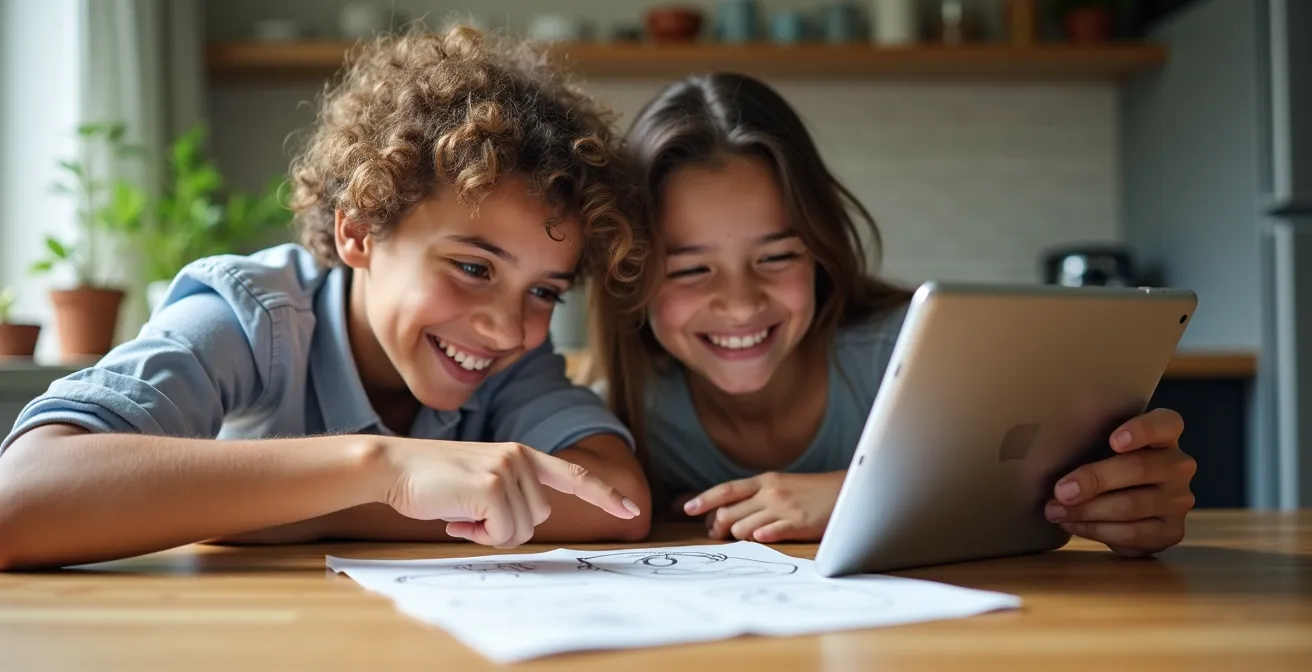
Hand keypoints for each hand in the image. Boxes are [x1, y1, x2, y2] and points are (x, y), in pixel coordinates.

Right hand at [381, 440, 640, 548]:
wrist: (392, 466)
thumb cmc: (432, 481)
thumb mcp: (481, 483)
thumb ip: (509, 495)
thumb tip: (521, 526)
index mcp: (522, 454)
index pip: (571, 474)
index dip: (603, 494)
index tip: (630, 509)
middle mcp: (521, 457)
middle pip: (539, 517)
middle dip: (506, 528)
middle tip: (470, 515)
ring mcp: (509, 469)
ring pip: (522, 529)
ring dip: (490, 533)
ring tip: (461, 511)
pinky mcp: (493, 485)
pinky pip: (502, 533)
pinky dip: (479, 536)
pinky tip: (456, 516)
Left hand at [682, 472, 843, 542]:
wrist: (849, 492)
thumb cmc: (813, 493)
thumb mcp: (782, 486)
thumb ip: (757, 496)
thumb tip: (728, 513)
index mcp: (765, 481)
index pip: (726, 490)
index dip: (704, 500)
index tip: (687, 509)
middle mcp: (770, 492)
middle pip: (729, 512)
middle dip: (717, 526)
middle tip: (717, 535)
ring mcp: (784, 508)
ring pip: (744, 527)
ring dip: (737, 536)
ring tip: (744, 538)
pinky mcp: (799, 524)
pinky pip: (770, 532)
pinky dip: (760, 537)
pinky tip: (759, 538)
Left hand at [1045, 408, 1195, 556]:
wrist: (1128, 506)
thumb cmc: (1108, 466)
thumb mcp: (1101, 446)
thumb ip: (1090, 441)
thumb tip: (1049, 454)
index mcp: (1165, 435)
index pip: (1165, 424)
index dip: (1141, 431)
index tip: (1114, 441)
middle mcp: (1179, 465)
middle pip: (1138, 468)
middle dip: (1094, 480)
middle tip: (1061, 491)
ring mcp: (1179, 499)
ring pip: (1132, 505)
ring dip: (1087, 510)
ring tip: (1056, 511)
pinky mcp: (1172, 530)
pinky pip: (1133, 533)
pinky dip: (1097, 530)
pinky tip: (1074, 524)